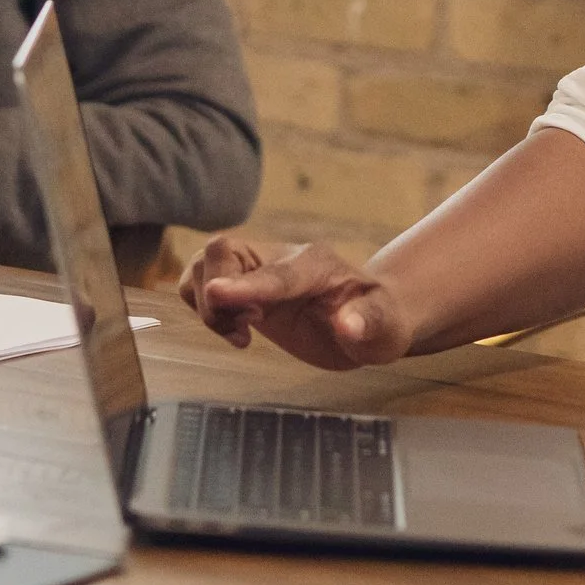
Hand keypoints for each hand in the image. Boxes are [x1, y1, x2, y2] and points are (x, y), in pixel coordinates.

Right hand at [177, 235, 413, 369]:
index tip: (216, 294)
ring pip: (203, 263)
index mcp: (316, 264)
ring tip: (241, 333)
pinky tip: (235, 332)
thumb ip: (368, 322)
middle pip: (224, 252)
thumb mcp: (385, 327)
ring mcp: (258, 269)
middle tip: (247, 330)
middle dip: (217, 296)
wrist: (369, 317)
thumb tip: (348, 326)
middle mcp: (281, 258)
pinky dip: (203, 308)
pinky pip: (199, 282)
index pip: (276, 273)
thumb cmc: (380, 321)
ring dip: (206, 304)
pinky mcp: (243, 286)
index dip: (246, 285)